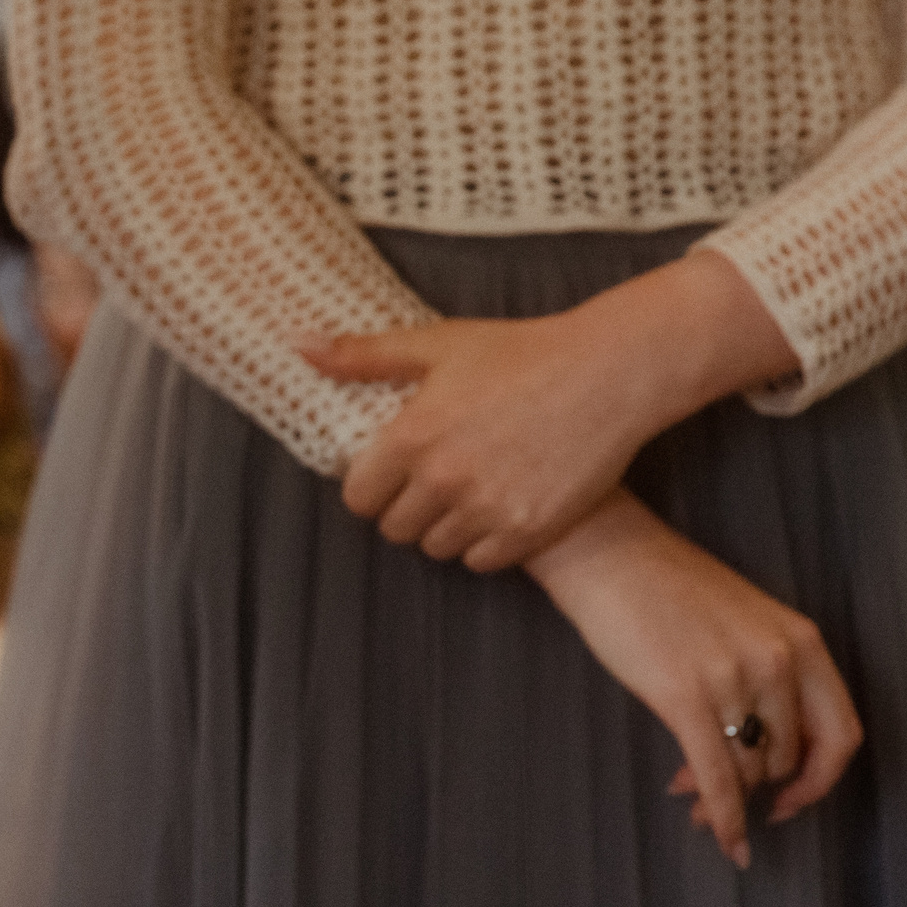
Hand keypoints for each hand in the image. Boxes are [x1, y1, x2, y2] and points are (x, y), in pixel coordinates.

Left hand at [305, 251, 797, 570]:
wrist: (607, 373)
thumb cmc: (520, 352)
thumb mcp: (438, 344)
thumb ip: (363, 355)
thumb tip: (298, 346)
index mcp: (411, 437)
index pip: (359, 498)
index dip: (372, 487)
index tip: (392, 473)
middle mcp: (442, 481)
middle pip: (396, 529)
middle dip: (407, 508)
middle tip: (435, 480)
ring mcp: (485, 510)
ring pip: (438, 548)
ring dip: (445, 527)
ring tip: (469, 491)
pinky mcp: (527, 531)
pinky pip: (481, 562)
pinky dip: (484, 543)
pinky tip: (499, 507)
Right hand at [527, 491, 862, 867]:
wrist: (605, 553)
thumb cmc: (665, 586)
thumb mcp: (743, 621)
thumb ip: (769, 674)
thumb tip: (762, 747)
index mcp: (801, 639)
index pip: (840, 733)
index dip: (822, 779)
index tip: (793, 797)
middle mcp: (778, 661)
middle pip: (788, 759)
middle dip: (758, 790)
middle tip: (724, 799)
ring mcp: (733, 678)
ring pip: (749, 770)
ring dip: (724, 799)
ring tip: (689, 796)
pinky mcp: (685, 695)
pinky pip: (717, 776)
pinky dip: (722, 816)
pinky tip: (718, 835)